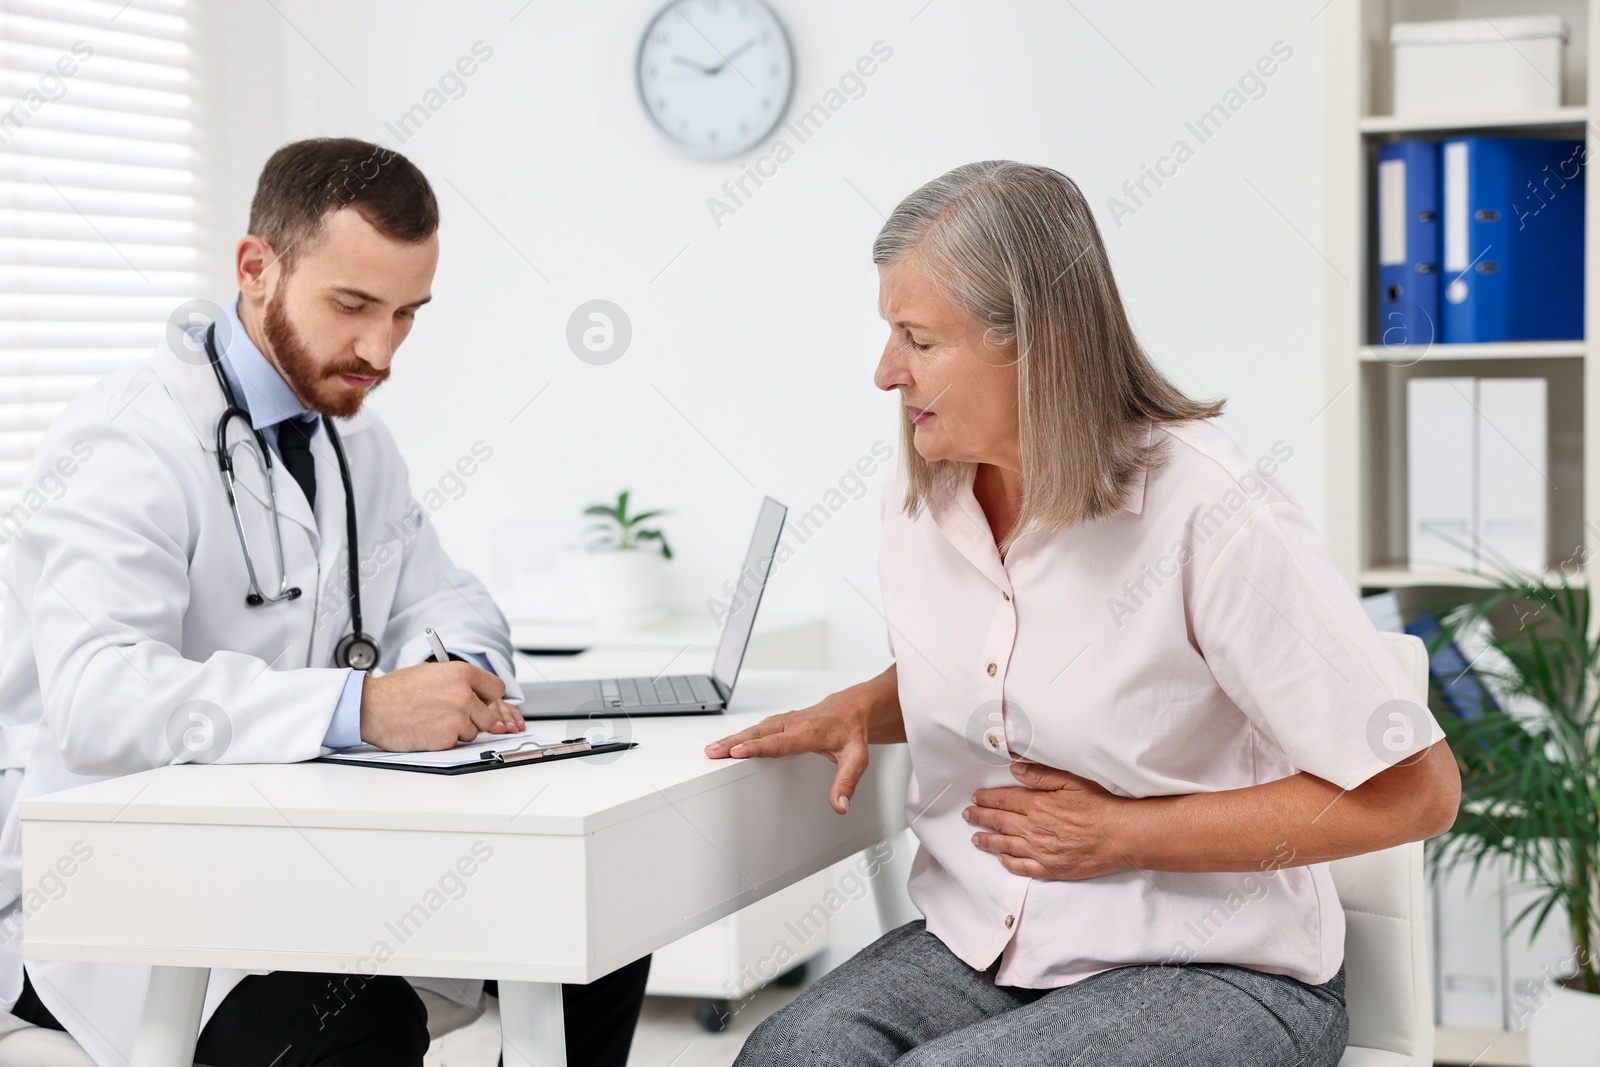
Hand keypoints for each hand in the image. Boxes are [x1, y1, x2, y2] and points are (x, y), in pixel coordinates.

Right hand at [359, 661, 523, 751]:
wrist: (372, 708)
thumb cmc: (397, 690)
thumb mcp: (432, 672)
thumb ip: (459, 681)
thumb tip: (477, 691)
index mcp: (462, 673)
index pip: (497, 688)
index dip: (487, 697)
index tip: (480, 701)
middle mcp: (464, 694)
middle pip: (488, 715)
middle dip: (474, 717)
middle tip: (452, 714)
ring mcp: (457, 717)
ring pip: (474, 731)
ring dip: (459, 730)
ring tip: (435, 720)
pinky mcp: (447, 738)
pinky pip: (457, 742)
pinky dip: (446, 740)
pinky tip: (429, 729)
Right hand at [704, 689, 870, 814]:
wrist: (852, 709)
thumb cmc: (851, 731)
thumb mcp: (857, 759)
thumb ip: (846, 783)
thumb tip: (840, 805)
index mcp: (810, 732)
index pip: (779, 741)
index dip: (757, 747)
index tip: (738, 752)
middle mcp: (795, 724)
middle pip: (760, 734)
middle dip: (734, 742)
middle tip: (713, 751)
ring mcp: (786, 721)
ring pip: (756, 729)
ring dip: (733, 738)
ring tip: (712, 749)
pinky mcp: (781, 721)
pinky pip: (758, 728)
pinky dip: (741, 734)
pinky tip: (728, 742)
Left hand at [965, 762, 1130, 879]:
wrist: (1121, 836)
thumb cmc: (1100, 806)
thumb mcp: (1071, 781)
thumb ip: (1041, 775)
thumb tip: (1015, 770)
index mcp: (1037, 805)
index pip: (1004, 800)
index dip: (987, 799)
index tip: (975, 797)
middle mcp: (1034, 829)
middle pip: (1000, 822)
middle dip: (981, 817)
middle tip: (968, 815)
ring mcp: (1041, 851)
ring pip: (1006, 845)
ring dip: (988, 841)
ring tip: (975, 838)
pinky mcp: (1051, 868)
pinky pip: (1023, 868)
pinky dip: (1009, 863)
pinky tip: (1002, 859)